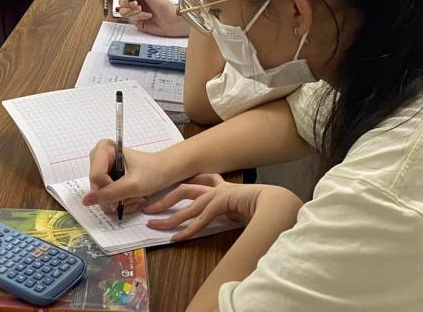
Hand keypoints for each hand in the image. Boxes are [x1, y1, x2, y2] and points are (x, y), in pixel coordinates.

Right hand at [83, 141, 172, 215]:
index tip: (126, 187)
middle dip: (116, 197)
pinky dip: (121, 202)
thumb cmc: (154, 171)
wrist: (167, 171)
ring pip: (101, 195)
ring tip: (136, 197)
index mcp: (104, 148)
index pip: (95, 176)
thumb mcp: (133, 185)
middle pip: (96, 187)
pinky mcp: (108, 179)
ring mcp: (103, 169)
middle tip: (134, 196)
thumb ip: (109, 193)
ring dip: (120, 202)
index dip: (109, 187)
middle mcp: (100, 157)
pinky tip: (133, 198)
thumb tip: (85, 201)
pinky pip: (107, 198)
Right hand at [115, 0, 188, 37]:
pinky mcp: (137, 21)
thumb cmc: (162, 4)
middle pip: (121, 1)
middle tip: (137, 3)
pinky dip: (138, 16)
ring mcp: (136, 12)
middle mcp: (136, 2)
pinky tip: (147, 16)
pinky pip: (130, 19)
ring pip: (123, 11)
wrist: (170, 19)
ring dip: (132, 10)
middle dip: (128, 2)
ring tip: (141, 10)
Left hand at [144, 182, 299, 242]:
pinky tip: (177, 237)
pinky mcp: (223, 203)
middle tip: (146, 209)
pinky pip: (201, 219)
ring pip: (187, 206)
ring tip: (153, 226)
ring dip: (169, 217)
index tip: (157, 199)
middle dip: (162, 199)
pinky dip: (188, 229)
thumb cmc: (257, 205)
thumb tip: (211, 218)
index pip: (189, 185)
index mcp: (216, 186)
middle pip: (181, 190)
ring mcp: (218, 194)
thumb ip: (222, 210)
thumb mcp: (234, 207)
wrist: (276, 201)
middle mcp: (214, 187)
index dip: (171, 192)